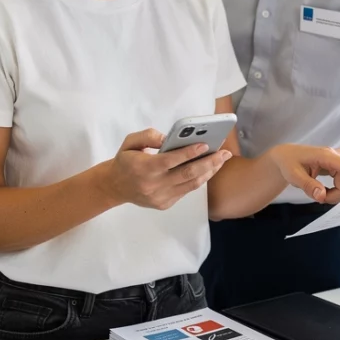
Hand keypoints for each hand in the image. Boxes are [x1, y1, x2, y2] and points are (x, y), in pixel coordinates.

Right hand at [103, 128, 231, 209]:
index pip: (171, 160)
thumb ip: (149, 136)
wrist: (115, 186)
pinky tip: (209, 168)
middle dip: (209, 162)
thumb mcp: (130, 142)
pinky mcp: (165, 204)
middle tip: (224, 152)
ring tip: (222, 159)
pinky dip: (200, 179)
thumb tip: (169, 137)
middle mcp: (153, 185)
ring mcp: (160, 197)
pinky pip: (187, 190)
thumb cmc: (126, 160)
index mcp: (144, 168)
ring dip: (209, 171)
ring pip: (191, 184)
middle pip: (187, 174)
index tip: (205, 144)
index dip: (189, 152)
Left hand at [268, 145, 339, 203]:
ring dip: (333, 195)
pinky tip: (323, 189)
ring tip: (317, 191)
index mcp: (326, 156)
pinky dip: (334, 192)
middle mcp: (338, 157)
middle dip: (333, 197)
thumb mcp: (293, 176)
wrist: (288, 157)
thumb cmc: (289, 163)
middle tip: (316, 196)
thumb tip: (321, 196)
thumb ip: (308, 186)